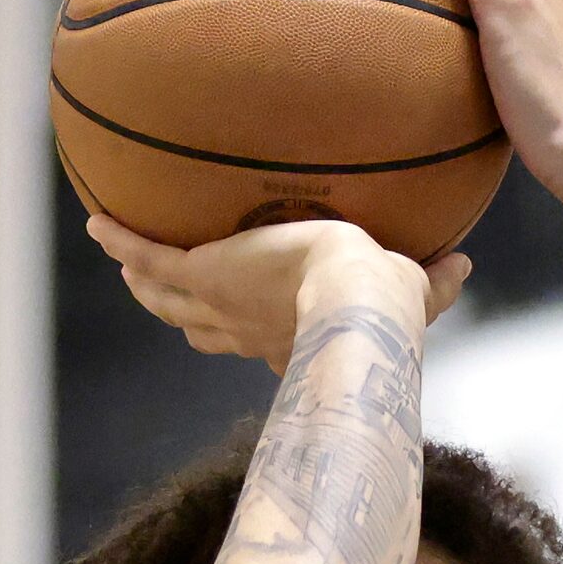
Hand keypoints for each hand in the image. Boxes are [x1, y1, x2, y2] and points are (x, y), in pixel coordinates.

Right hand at [86, 215, 467, 374]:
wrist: (354, 296)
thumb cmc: (387, 303)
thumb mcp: (417, 288)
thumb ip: (438, 282)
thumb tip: (464, 265)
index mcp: (286, 340)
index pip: (251, 342)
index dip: (238, 335)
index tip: (234, 325)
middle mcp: (245, 330)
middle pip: (197, 327)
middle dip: (178, 314)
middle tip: (159, 293)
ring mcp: (217, 303)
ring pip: (165, 297)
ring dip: (143, 282)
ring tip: (124, 260)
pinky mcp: (202, 274)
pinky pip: (149, 255)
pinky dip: (121, 240)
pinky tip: (97, 220)